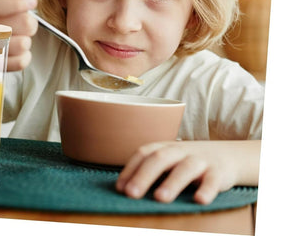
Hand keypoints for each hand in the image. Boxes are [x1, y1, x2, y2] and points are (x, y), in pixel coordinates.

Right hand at [0, 0, 37, 70]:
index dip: (18, 3)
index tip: (32, 2)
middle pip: (23, 23)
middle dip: (30, 23)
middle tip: (26, 24)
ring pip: (24, 43)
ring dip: (26, 41)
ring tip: (19, 39)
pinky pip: (22, 61)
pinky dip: (24, 56)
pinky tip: (18, 52)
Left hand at [116, 140, 259, 203]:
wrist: (226, 156)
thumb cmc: (187, 162)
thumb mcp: (168, 160)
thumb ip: (149, 170)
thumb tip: (124, 189)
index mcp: (164, 147)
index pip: (144, 154)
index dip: (130, 169)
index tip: (120, 188)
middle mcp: (180, 151)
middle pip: (160, 159)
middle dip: (144, 176)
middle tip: (132, 193)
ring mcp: (199, 160)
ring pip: (185, 169)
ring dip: (172, 183)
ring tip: (160, 198)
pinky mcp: (218, 172)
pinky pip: (213, 180)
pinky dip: (207, 189)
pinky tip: (200, 200)